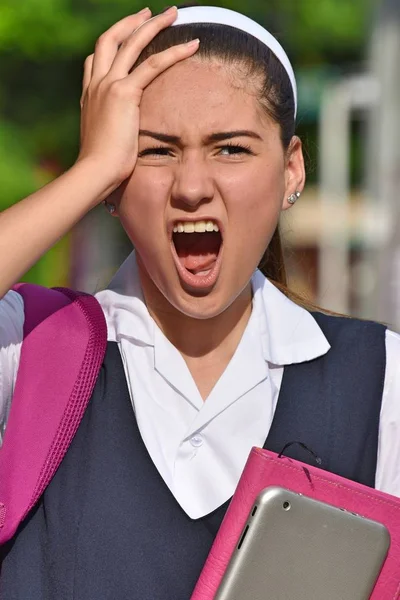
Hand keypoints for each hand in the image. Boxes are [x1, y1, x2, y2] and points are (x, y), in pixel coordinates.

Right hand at [77, 7, 199, 190]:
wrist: (94, 172)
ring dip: (153, 24)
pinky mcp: (125, 93)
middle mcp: (96, 84)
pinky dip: (174, 51)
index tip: (125, 37)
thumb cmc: (101, 168)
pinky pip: (153, 64)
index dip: (110, 46)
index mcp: (89, 96)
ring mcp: (108, 85)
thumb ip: (110, 132)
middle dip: (130, 22)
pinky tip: (192, 45)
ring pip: (131, 42)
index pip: (95, 60)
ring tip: (173, 13)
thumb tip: (119, 140)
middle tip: (148, 12)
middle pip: (110, 39)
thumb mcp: (103, 143)